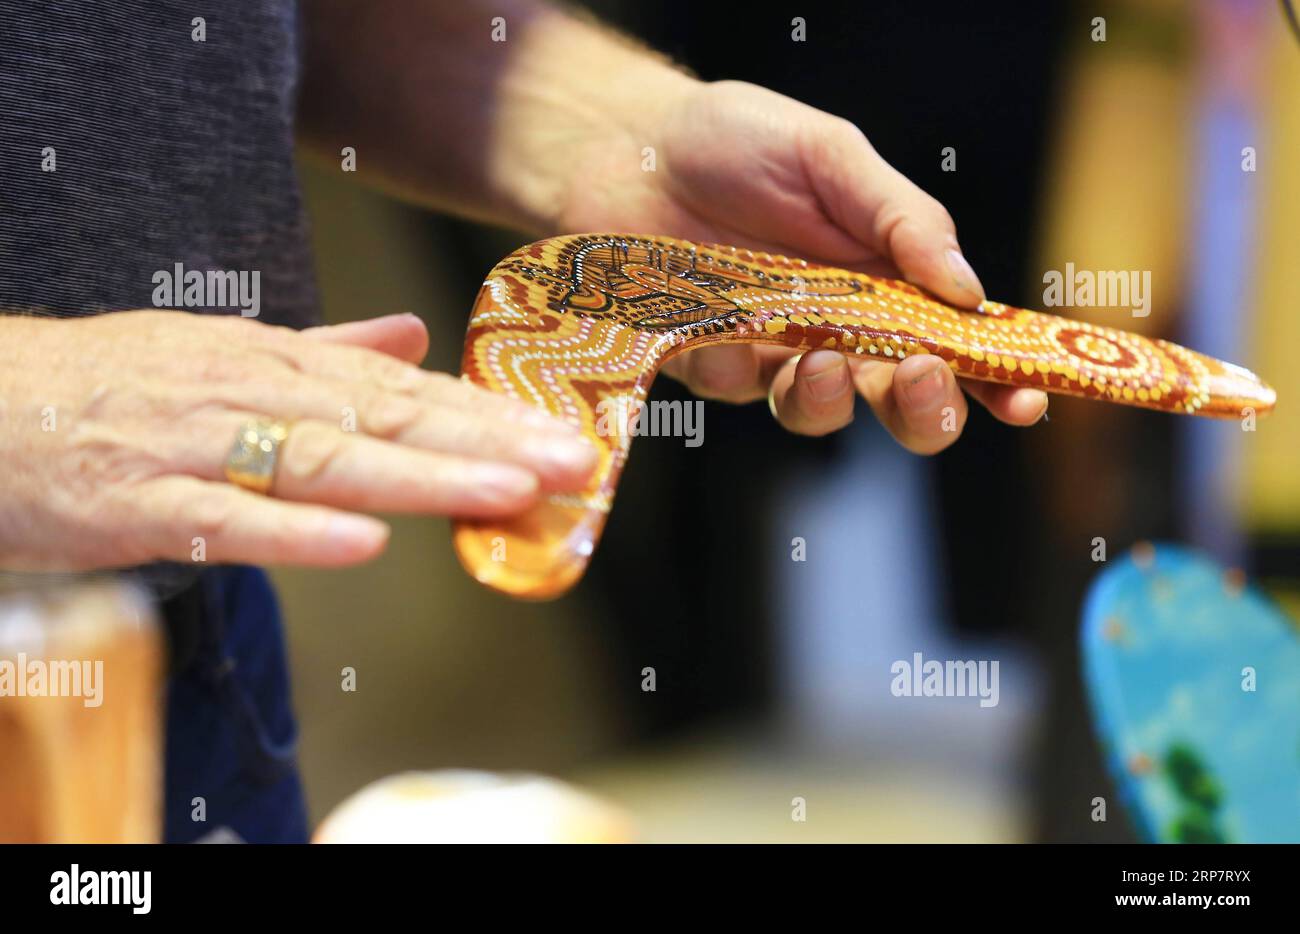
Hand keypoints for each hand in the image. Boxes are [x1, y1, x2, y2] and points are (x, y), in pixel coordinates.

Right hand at [0, 311, 594, 569]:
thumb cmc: (111, 386)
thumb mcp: (225, 354)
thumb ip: (324, 353)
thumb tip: (412, 337)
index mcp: (277, 364)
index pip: (403, 389)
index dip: (489, 412)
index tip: (566, 431)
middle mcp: (249, 394)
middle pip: (384, 418)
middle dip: (486, 439)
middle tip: (574, 460)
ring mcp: (194, 446)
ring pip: (323, 461)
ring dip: (420, 475)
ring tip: (506, 489)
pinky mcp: (137, 503)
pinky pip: (225, 520)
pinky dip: (294, 532)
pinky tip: (364, 542)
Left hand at [559, 80, 1048, 451]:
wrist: (631, 144)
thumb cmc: (739, 142)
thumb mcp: (834, 157)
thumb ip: (903, 219)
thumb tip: (969, 290)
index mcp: (889, 280)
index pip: (959, 343)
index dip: (999, 379)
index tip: (1025, 395)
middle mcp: (840, 327)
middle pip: (902, 403)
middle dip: (926, 410)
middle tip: (921, 378)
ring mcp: (774, 352)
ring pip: (820, 414)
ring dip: (831, 399)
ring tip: (818, 359)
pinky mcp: (711, 364)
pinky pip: (737, 390)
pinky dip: (740, 367)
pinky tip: (725, 329)